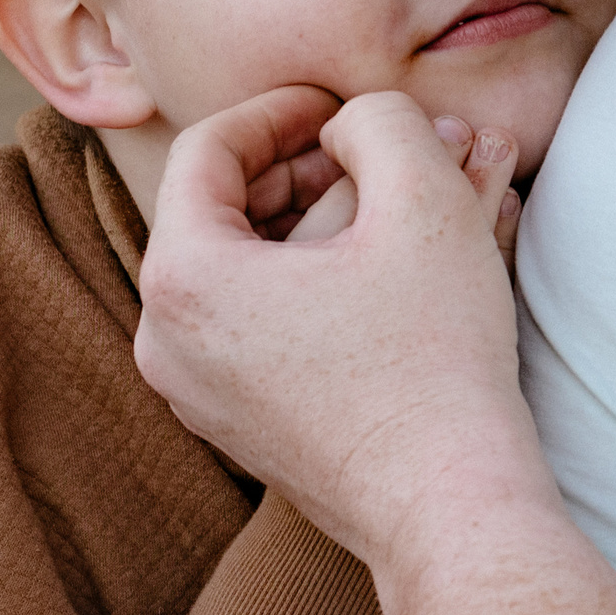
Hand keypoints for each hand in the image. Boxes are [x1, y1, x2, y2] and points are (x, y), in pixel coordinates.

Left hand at [134, 86, 549, 602]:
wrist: (449, 507)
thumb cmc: (434, 357)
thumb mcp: (424, 197)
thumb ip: (380, 120)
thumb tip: (351, 125)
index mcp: (183, 280)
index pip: (205, 149)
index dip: (276, 109)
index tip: (339, 106)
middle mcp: (165, 341)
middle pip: (218, 209)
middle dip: (301, 167)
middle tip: (376, 155)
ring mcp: (196, 394)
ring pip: (241, 267)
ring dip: (311, 223)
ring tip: (392, 209)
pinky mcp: (238, 426)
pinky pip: (257, 324)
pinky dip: (310, 282)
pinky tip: (384, 273)